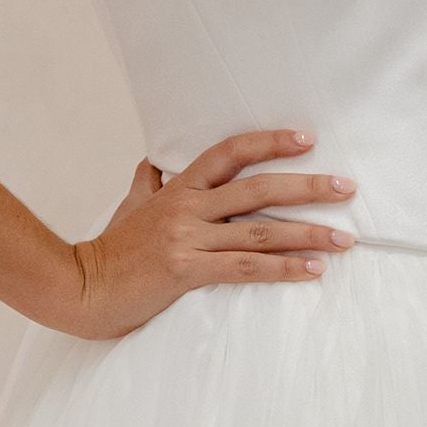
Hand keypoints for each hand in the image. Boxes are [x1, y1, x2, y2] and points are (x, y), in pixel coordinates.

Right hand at [66, 127, 355, 335]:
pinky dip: (284, 269)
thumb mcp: (130, 207)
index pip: (229, 152)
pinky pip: (245, 268)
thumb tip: (152, 164)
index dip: (269, 142)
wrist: (80, 287)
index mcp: (178, 188)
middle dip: (307, 187)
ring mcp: (187, 238)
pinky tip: (313, 271)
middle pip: (257, 188)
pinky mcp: (186, 271)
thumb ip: (147, 184)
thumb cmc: (110, 251)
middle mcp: (186, 207)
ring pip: (259, 231)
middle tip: (346, 186)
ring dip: (309, 234)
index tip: (306, 139)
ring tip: (345, 239)